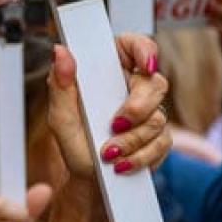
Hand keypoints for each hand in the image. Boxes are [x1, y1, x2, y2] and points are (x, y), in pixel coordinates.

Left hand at [45, 33, 170, 181]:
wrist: (88, 176)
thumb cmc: (75, 141)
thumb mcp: (61, 115)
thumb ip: (60, 84)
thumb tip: (60, 52)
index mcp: (109, 71)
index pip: (135, 45)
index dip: (144, 49)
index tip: (144, 65)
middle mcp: (132, 87)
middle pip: (155, 83)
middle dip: (138, 107)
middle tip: (115, 125)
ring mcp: (150, 112)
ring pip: (158, 117)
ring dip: (131, 139)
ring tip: (108, 152)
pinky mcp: (159, 137)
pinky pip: (162, 142)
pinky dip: (140, 156)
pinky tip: (121, 164)